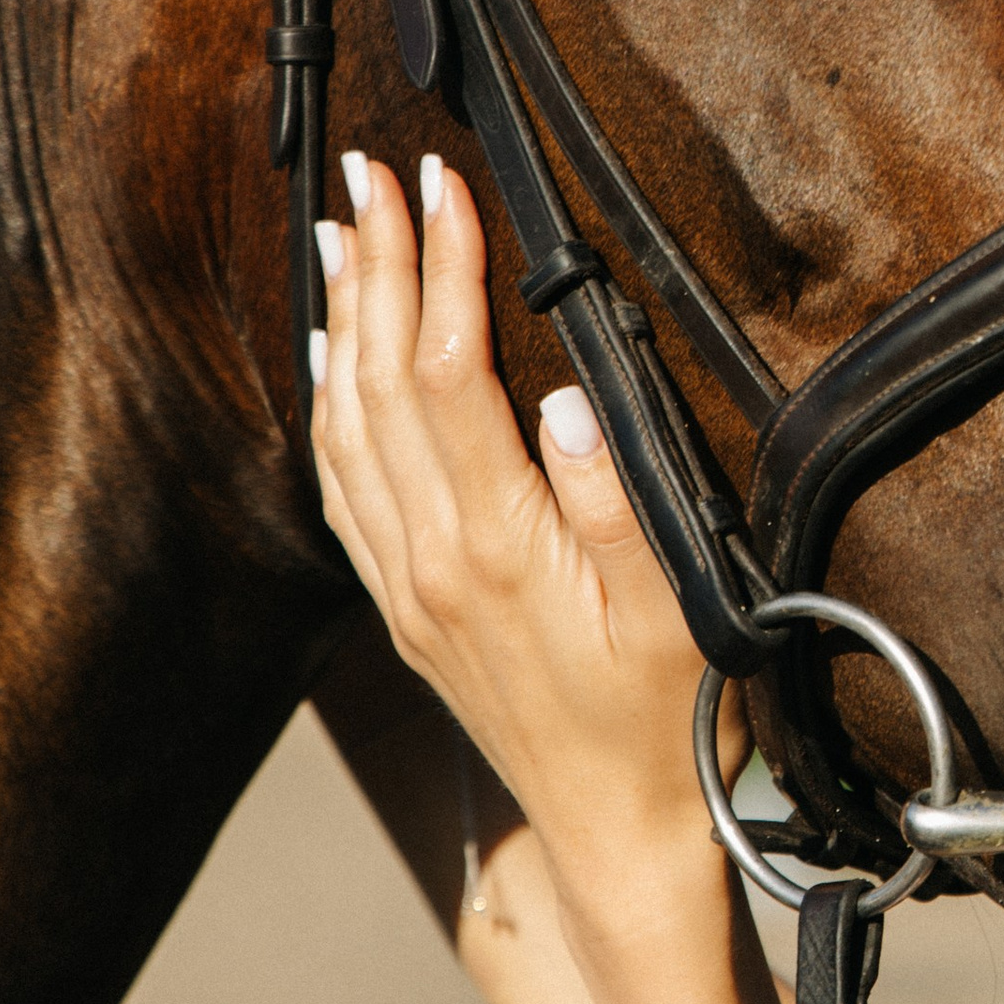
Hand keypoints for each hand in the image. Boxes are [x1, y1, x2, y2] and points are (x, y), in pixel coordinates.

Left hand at [311, 151, 719, 934]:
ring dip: (343, 321)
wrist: (615, 830)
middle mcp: (427, 559)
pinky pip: (340, 483)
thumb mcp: (673, 609)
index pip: (447, 373)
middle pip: (378, 382)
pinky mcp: (401, 605)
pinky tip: (337, 357)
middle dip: (379, 266)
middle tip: (371, 173)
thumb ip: (618, 501)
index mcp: (494, 545)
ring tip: (344, 236)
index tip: (442, 184)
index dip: (442, 269)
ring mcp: (404, 584)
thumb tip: (567, 397)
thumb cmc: (664, 719)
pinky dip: (330, 402)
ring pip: (345, 426)